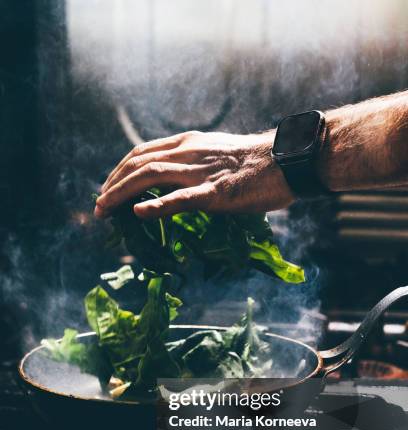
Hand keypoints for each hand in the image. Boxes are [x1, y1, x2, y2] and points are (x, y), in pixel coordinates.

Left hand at [95, 130, 293, 218]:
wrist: (288, 160)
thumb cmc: (258, 163)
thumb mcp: (218, 153)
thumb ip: (196, 163)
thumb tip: (181, 183)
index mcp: (188, 142)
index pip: (142, 153)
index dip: (119, 171)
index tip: (108, 188)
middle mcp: (188, 152)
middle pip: (137, 164)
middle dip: (112, 185)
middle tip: (99, 206)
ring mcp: (200, 172)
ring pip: (149, 177)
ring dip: (121, 194)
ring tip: (104, 211)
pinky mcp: (215, 192)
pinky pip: (180, 198)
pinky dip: (156, 206)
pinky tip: (137, 213)